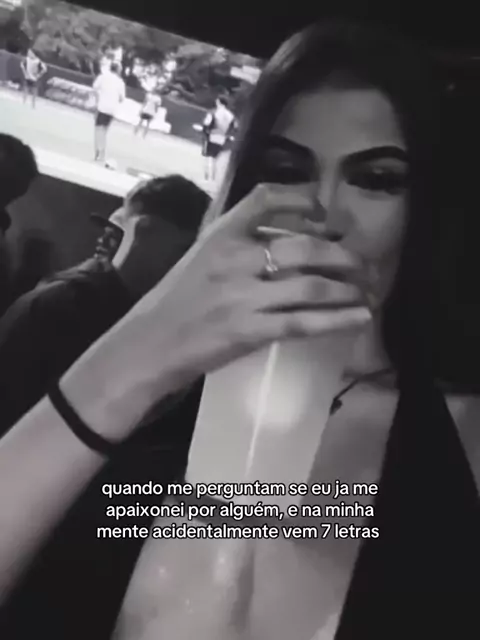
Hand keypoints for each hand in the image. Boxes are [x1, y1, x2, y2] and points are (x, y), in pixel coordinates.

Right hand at [114, 183, 370, 396]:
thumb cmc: (176, 301)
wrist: (148, 344)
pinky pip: (303, 322)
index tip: (326, 214)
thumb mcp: (202, 257)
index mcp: (221, 234)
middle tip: (365, 265)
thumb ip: (239, 244)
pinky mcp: (249, 330)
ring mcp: (243, 295)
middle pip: (304, 246)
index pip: (266, 198)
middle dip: (344, 256)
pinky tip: (360, 318)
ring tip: (369, 292)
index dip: (303, 201)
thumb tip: (287, 241)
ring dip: (347, 288)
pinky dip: (337, 319)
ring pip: (310, 285)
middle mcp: (235, 258)